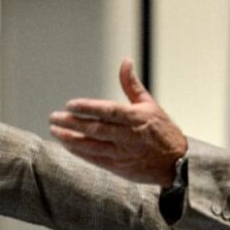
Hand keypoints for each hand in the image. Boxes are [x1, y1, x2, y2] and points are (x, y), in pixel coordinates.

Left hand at [49, 58, 187, 185]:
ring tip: (55, 131)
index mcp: (136, 118)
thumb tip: (125, 61)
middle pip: (95, 129)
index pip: (107, 111)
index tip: (70, 105)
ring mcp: (122, 153)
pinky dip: (80, 152)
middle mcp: (128, 136)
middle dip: (72, 123)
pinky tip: (68, 145)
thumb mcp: (150, 104)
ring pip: (91, 145)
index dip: (87, 108)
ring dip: (71, 138)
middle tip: (53, 117)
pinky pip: (95, 159)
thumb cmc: (162, 130)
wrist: (176, 163)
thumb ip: (131, 85)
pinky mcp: (119, 167)